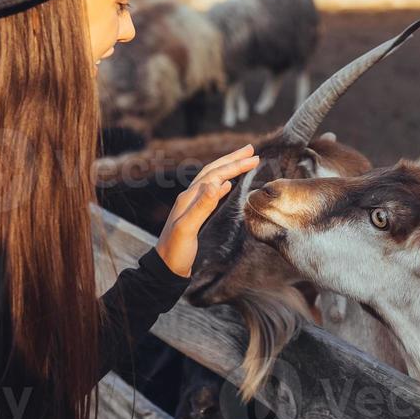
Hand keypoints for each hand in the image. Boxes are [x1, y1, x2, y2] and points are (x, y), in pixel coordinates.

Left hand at [156, 144, 259, 276]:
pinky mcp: (194, 214)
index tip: (254, 158)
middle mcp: (189, 197)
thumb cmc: (175, 252)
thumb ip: (202, 206)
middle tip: (251, 150)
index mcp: (189, 197)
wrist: (165, 268)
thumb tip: (218, 183)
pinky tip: (227, 185)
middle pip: (212, 170)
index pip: (215, 174)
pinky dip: (222, 183)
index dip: (235, 165)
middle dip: (232, 159)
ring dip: (228, 168)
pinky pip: (210, 192)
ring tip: (243, 161)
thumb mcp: (187, 229)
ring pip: (212, 179)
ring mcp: (191, 204)